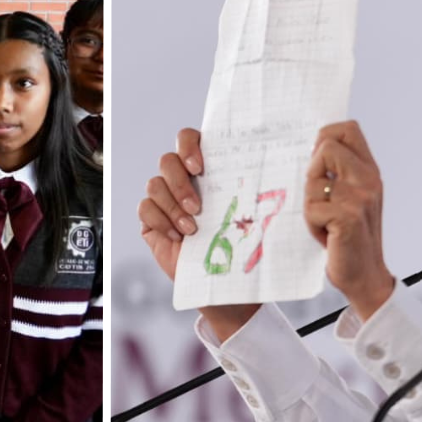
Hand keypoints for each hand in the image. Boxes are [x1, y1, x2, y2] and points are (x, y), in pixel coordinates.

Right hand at [139, 127, 258, 339]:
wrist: (224, 283)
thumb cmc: (242, 245)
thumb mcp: (251, 213)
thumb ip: (252, 188)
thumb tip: (276, 165)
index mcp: (207, 167)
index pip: (188, 138)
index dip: (188, 145)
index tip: (199, 167)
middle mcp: (183, 178)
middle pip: (167, 160)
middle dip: (180, 183)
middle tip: (198, 207)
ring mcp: (164, 198)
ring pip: (154, 184)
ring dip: (173, 207)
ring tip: (192, 229)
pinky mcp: (151, 219)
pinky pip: (145, 208)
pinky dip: (161, 221)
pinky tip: (178, 237)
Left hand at [304, 121, 395, 318]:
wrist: (365, 276)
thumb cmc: (348, 239)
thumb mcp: (349, 198)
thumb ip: (338, 173)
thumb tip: (312, 149)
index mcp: (369, 171)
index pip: (348, 129)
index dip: (325, 137)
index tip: (319, 162)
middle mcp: (369, 180)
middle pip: (326, 147)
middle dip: (312, 172)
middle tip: (320, 199)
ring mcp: (360, 198)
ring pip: (313, 182)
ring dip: (310, 206)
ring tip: (325, 224)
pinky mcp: (348, 217)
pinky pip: (311, 208)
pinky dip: (311, 225)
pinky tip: (326, 236)